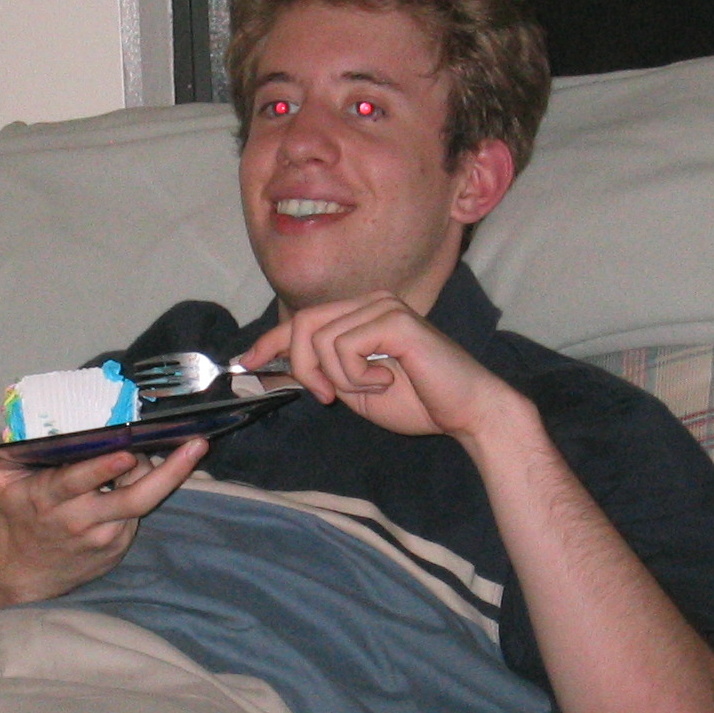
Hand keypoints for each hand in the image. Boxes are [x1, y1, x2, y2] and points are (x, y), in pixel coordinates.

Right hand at [0, 436, 208, 606]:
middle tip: (195, 445)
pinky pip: (140, 514)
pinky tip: (165, 468)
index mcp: (52, 499)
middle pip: (133, 496)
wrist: (24, 578)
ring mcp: (106, 536)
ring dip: (163, 476)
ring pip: (143, 503)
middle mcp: (82, 519)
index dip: (103, 467)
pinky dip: (150, 491)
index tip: (126, 450)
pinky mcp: (120, 546)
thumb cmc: (13, 521)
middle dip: (168, 471)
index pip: (79, 481)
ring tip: (186, 447)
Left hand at [239, 293, 527, 446]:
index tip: (247, 362)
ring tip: (373, 387)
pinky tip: (386, 380)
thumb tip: (275, 369)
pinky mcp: (394, 319)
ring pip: (320, 340)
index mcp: (361, 314)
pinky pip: (344, 348)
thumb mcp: (354, 388)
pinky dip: (356, 376)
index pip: (303, 319)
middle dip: (302, 367)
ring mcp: (383, 306)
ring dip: (339, 377)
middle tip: (327, 397)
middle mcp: (371, 301)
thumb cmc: (419, 401)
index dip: (269, 341)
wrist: (466, 411)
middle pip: (302, 324)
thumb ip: (322, 372)